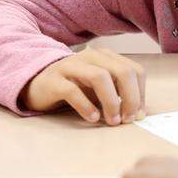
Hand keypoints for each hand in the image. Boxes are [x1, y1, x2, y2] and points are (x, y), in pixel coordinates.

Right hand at [20, 46, 146, 125]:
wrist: (37, 84)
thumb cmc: (74, 87)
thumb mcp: (99, 88)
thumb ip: (118, 94)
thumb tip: (137, 113)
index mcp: (106, 56)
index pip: (135, 71)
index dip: (141, 93)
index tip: (138, 114)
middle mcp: (91, 56)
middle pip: (122, 72)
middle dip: (131, 98)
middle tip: (128, 119)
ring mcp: (71, 66)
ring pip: (100, 77)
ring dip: (111, 102)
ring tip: (112, 121)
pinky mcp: (54, 80)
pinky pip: (73, 91)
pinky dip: (86, 106)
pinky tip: (93, 117)